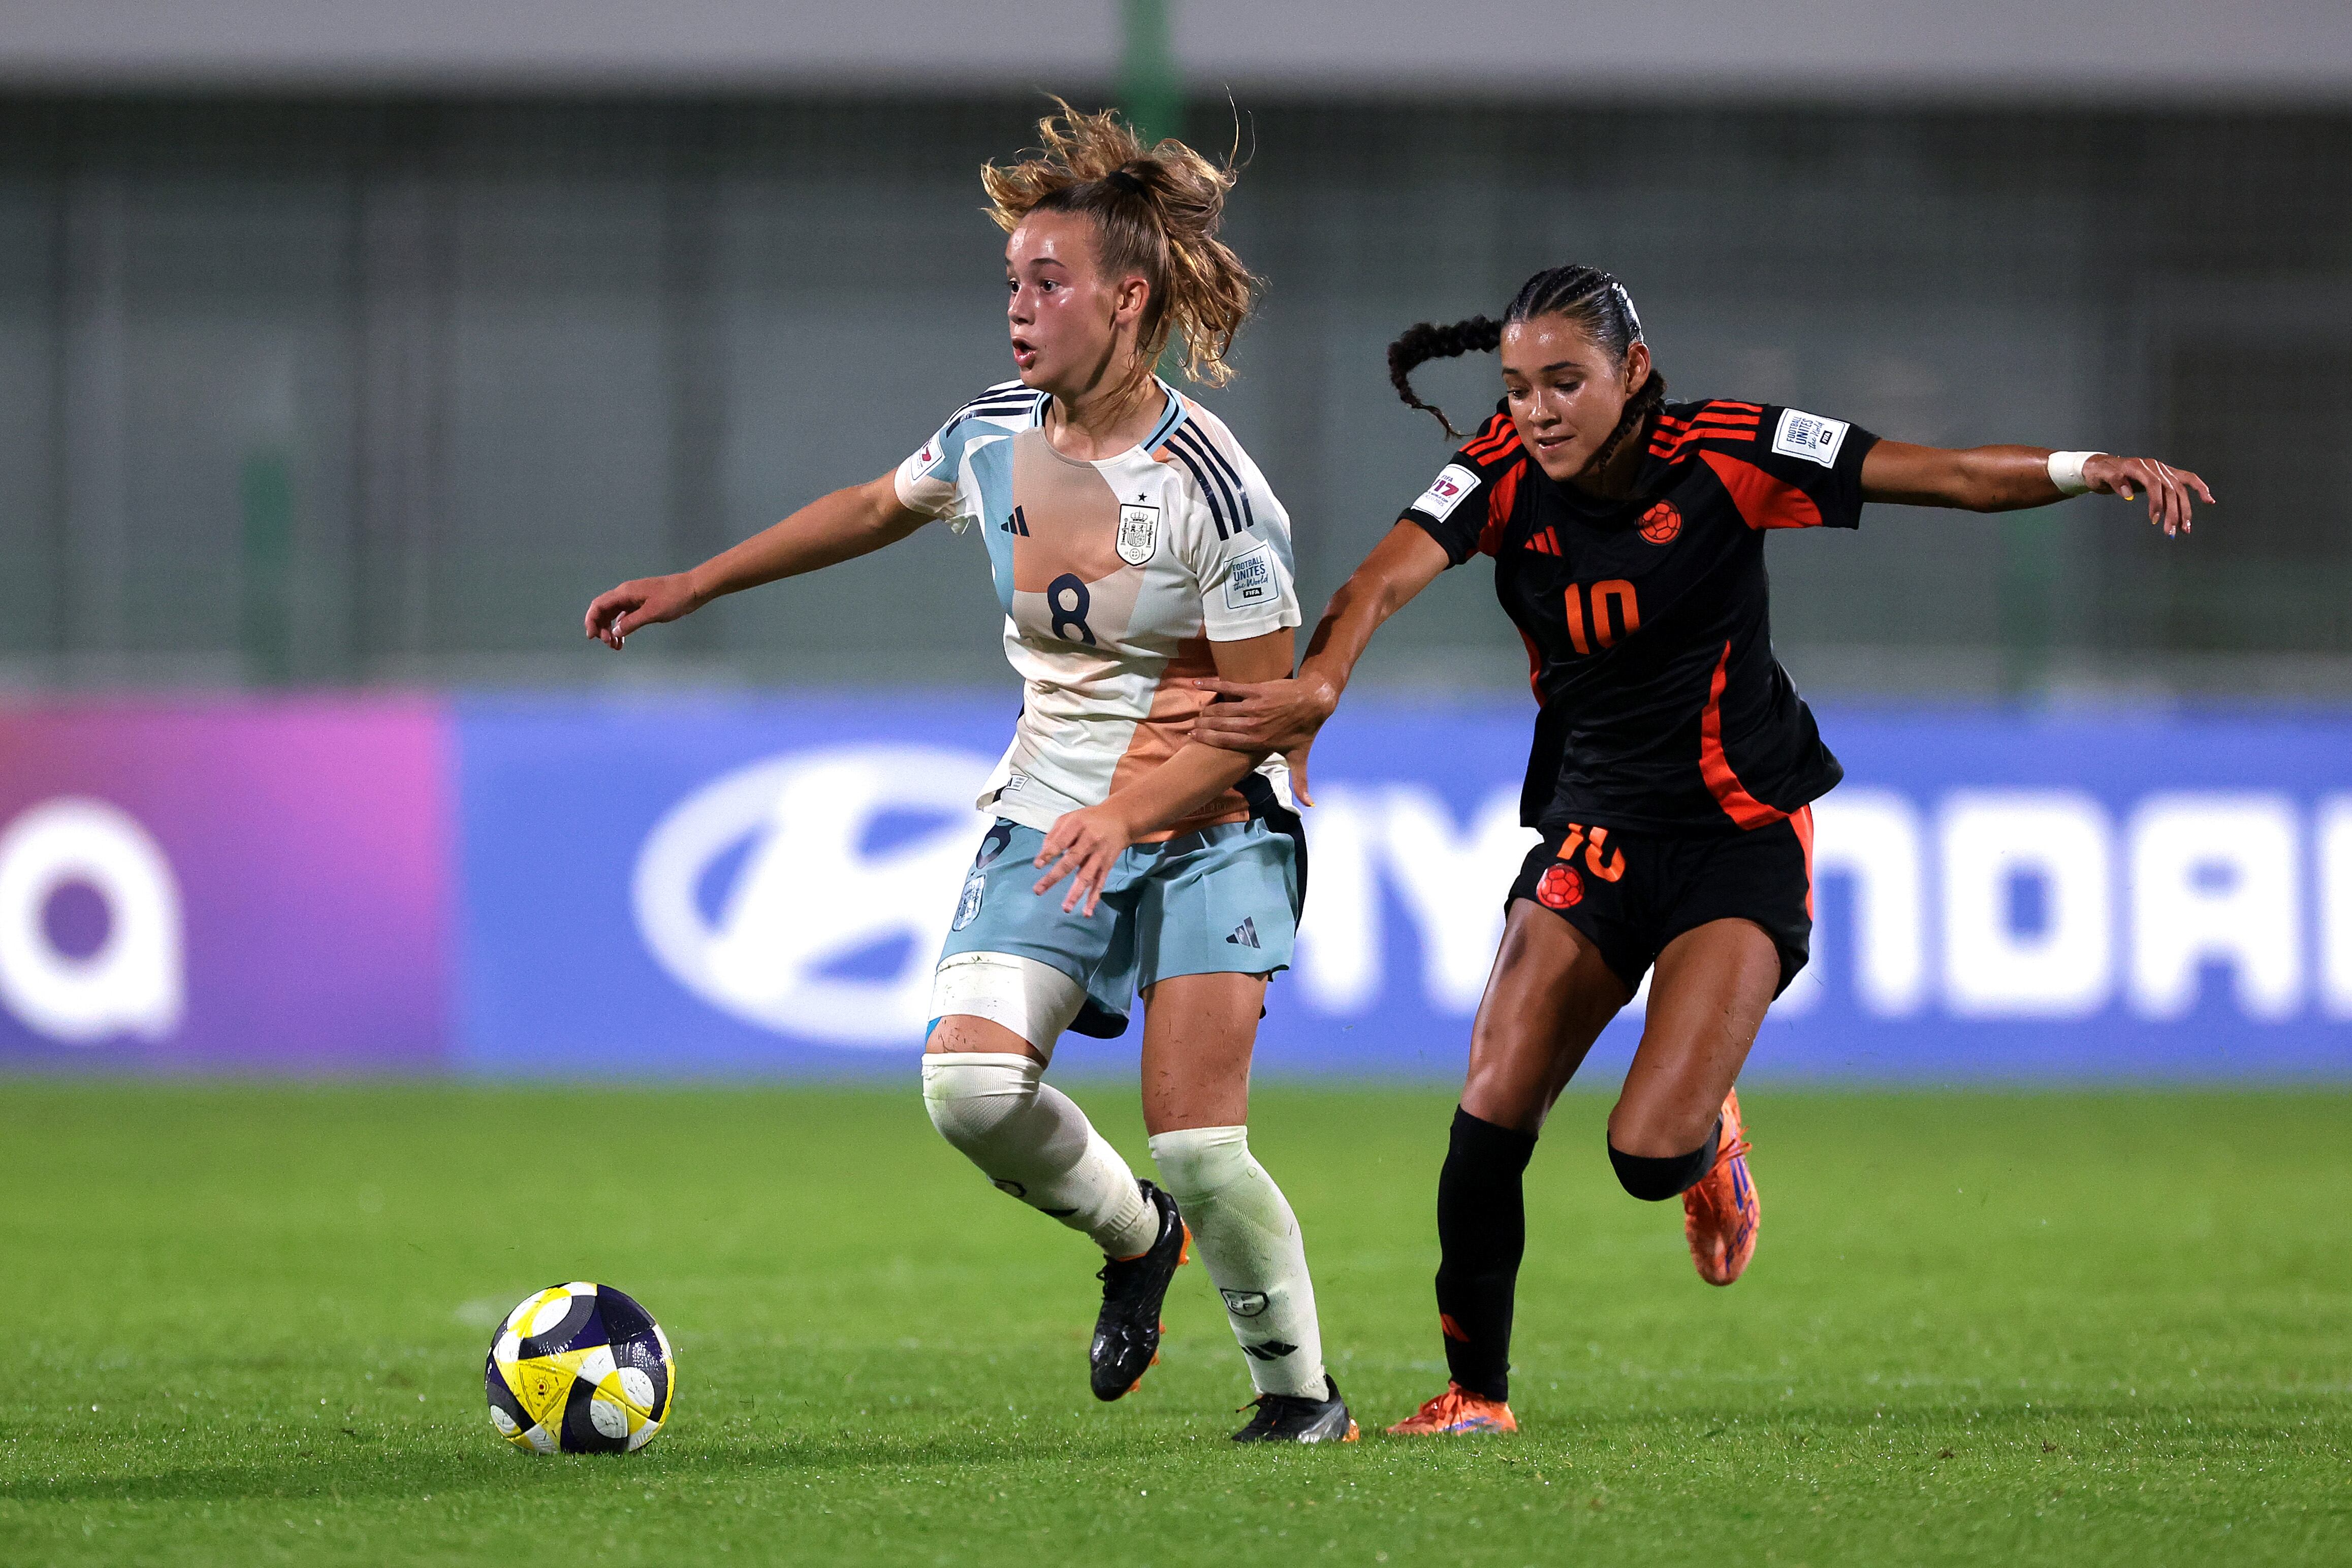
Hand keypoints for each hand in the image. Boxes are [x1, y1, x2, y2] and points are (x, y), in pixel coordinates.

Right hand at [584, 573, 702, 648]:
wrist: (692, 589)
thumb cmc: (673, 599)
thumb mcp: (652, 612)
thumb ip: (631, 622)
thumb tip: (615, 632)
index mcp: (624, 593)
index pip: (598, 605)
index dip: (591, 620)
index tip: (593, 637)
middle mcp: (625, 594)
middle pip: (603, 610)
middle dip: (601, 628)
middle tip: (609, 644)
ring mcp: (633, 599)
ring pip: (613, 615)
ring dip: (611, 630)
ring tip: (615, 647)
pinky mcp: (641, 605)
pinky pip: (624, 616)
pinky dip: (622, 628)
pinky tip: (622, 640)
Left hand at [1033, 802, 1137, 916]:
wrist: (1121, 819)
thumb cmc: (1089, 819)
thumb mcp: (1070, 818)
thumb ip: (1055, 833)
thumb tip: (1043, 854)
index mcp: (1078, 826)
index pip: (1061, 841)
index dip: (1049, 853)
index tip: (1038, 865)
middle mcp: (1090, 841)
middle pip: (1071, 860)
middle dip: (1054, 877)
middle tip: (1038, 890)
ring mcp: (1100, 855)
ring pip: (1087, 876)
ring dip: (1076, 893)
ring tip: (1066, 908)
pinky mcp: (1107, 866)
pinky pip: (1100, 883)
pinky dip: (1094, 898)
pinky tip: (1087, 912)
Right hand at [1183, 674, 1337, 805]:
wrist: (1314, 701)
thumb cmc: (1305, 730)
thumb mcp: (1300, 758)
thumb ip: (1299, 782)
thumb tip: (1310, 807)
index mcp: (1258, 742)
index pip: (1225, 741)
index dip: (1206, 738)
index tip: (1193, 736)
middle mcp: (1253, 725)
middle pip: (1219, 725)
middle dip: (1203, 725)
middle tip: (1193, 725)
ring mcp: (1254, 706)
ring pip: (1222, 709)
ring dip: (1207, 710)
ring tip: (1199, 713)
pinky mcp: (1255, 690)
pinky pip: (1229, 687)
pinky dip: (1212, 684)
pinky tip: (1196, 683)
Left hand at [2081, 455, 2213, 537]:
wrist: (2103, 466)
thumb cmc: (2100, 472)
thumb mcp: (2101, 476)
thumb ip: (2115, 482)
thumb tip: (2127, 494)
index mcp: (2139, 466)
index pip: (2154, 485)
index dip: (2156, 502)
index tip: (2154, 520)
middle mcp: (2154, 466)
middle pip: (2170, 490)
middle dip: (2173, 512)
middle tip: (2171, 532)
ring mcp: (2162, 469)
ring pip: (2179, 490)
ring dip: (2184, 510)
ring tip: (2185, 529)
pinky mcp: (2167, 474)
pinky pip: (2187, 480)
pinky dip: (2199, 489)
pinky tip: (2209, 501)